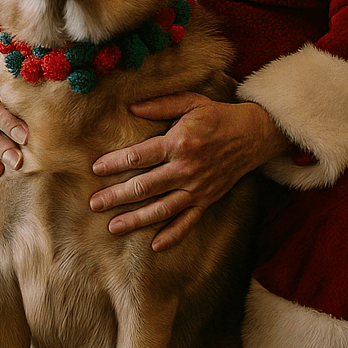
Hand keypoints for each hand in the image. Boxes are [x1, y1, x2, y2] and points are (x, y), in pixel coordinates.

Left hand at [89, 95, 292, 251]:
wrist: (253, 135)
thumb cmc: (217, 115)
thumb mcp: (190, 102)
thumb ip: (160, 105)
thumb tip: (130, 107)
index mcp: (179, 143)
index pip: (139, 156)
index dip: (115, 162)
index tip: (95, 168)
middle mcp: (186, 169)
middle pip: (145, 186)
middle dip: (116, 196)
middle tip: (94, 204)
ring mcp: (197, 188)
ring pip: (162, 209)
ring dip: (136, 219)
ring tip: (113, 227)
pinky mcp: (207, 200)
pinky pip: (189, 221)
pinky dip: (173, 235)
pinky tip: (155, 245)